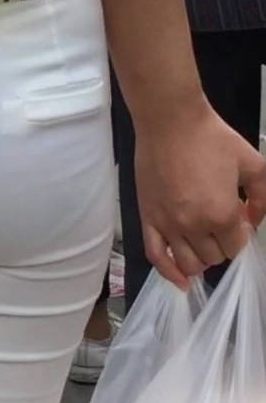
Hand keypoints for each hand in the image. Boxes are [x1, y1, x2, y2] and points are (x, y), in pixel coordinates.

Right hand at [135, 99, 265, 286]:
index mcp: (222, 215)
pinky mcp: (148, 218)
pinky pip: (156, 256)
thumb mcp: (253, 163)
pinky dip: (169, 273)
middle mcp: (194, 226)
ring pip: (188, 264)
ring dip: (200, 259)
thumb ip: (263, 197)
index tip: (237, 216)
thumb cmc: (212, 138)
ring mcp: (168, 224)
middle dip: (222, 244)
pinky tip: (181, 281)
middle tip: (219, 222)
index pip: (236, 248)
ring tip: (203, 241)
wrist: (170, 121)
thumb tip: (253, 220)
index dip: (240, 235)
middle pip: (214, 258)